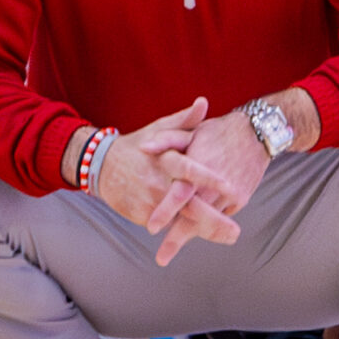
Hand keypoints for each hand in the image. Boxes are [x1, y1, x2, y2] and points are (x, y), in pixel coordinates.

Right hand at [90, 98, 245, 264]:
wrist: (102, 165)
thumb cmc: (139, 145)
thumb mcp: (160, 129)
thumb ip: (185, 120)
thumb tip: (204, 102)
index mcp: (165, 159)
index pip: (188, 169)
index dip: (208, 178)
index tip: (230, 186)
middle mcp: (158, 183)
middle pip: (188, 205)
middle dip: (213, 221)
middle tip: (236, 232)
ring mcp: (150, 202)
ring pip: (180, 221)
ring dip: (206, 231)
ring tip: (230, 236)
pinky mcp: (142, 217)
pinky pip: (169, 225)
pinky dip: (187, 229)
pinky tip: (209, 233)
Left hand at [138, 102, 282, 261]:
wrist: (256, 133)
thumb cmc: (218, 131)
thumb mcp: (191, 132)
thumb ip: (166, 140)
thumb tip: (142, 147)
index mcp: (198, 167)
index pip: (180, 194)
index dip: (165, 211)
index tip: (151, 227)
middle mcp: (213, 185)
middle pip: (194, 218)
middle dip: (176, 239)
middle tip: (161, 258)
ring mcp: (229, 195)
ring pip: (207, 222)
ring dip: (190, 235)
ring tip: (170, 252)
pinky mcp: (239, 199)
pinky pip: (221, 216)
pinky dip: (207, 226)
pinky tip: (193, 231)